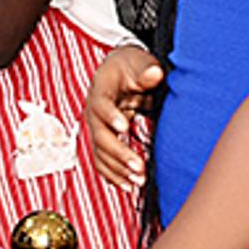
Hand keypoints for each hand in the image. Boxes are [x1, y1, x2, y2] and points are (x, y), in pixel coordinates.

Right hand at [83, 45, 161, 190]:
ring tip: (138, 181)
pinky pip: (103, 161)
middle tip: (138, 167)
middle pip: (100, 136)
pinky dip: (113, 175)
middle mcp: (94, 113)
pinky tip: (128, 186)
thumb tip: (154, 73)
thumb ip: (146, 69)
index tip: (124, 127)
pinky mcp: (104, 140)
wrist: (119, 72)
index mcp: (100, 91)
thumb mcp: (139, 62)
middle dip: (118, 153)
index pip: (101, 105)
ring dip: (117, 169)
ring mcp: (97, 128)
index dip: (110, 116)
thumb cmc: (130, 66)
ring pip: (100, 153)